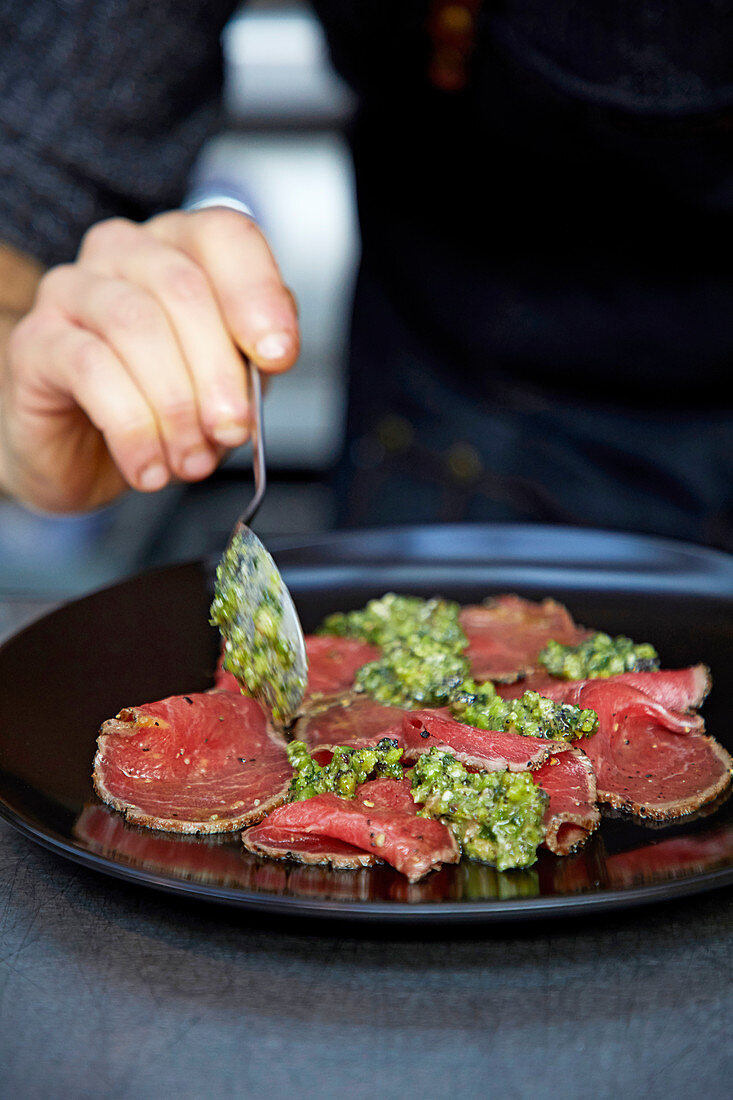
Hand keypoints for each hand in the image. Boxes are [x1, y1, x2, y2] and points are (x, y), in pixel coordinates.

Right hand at [0, 208, 298, 512]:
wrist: (80, 454)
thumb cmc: (157, 404)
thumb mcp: (224, 382)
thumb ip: (252, 360)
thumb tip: (270, 357)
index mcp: (179, 248)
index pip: (225, 236)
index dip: (258, 294)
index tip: (278, 356)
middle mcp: (122, 254)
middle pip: (183, 287)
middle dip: (219, 370)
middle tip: (232, 428)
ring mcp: (71, 290)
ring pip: (137, 326)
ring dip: (176, 405)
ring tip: (191, 458)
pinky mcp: (36, 341)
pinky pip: (92, 370)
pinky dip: (134, 428)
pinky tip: (149, 466)